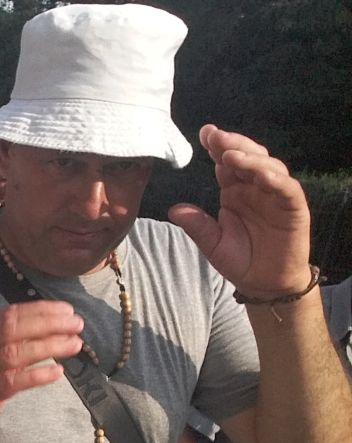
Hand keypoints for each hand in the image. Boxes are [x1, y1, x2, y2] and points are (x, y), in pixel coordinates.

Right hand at [0, 301, 83, 437]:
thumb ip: (9, 341)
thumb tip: (48, 327)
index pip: (10, 314)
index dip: (40, 309)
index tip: (66, 310)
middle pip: (13, 329)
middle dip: (48, 323)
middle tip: (76, 324)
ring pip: (15, 353)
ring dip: (48, 346)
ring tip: (74, 344)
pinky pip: (13, 381)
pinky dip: (37, 375)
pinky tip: (57, 372)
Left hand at [168, 125, 312, 297]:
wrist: (264, 283)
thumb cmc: (240, 259)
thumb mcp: (212, 243)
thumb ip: (196, 225)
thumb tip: (173, 210)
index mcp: (234, 190)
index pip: (226, 162)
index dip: (217, 146)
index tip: (204, 133)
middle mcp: (255, 188)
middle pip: (247, 157)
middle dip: (232, 144)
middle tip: (215, 136)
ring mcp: (275, 196)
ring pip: (268, 167)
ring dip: (251, 159)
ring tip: (230, 154)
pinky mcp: (294, 208)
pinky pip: (287, 190)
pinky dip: (276, 180)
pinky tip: (262, 175)